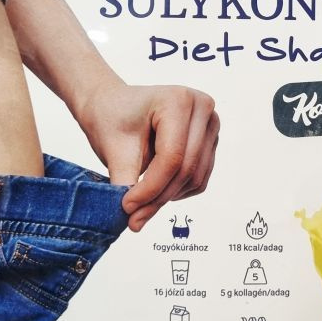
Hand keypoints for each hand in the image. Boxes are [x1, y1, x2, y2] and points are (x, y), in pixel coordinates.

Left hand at [72, 79, 219, 231]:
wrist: (112, 106)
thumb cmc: (111, 119)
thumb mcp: (113, 150)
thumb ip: (126, 184)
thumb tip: (135, 221)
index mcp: (178, 100)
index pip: (172, 156)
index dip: (150, 188)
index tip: (126, 207)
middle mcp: (202, 108)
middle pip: (186, 168)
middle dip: (158, 197)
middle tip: (133, 216)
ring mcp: (210, 125)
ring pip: (195, 177)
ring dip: (167, 196)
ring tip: (140, 199)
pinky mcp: (210, 142)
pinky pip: (199, 179)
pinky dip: (177, 191)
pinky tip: (155, 186)